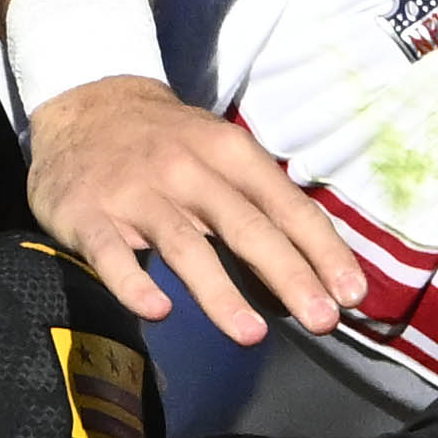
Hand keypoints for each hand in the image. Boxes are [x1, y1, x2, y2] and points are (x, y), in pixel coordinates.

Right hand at [26, 71, 358, 347]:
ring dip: (220, 292)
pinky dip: (133, 284)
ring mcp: (135, 192)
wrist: (85, 101)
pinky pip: (111, 255)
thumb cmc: (169, 141)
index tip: (352, 294)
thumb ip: (259, 205)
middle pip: (245, 225)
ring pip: (185, 245)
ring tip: (252, 335)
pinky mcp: (88, 215)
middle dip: (289, 275)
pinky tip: (158, 312)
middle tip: (322, 320)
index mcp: (228, 151)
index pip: (285, 204)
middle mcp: (187, 169)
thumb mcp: (219, 151)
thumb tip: (311, 275)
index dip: (322, 249)